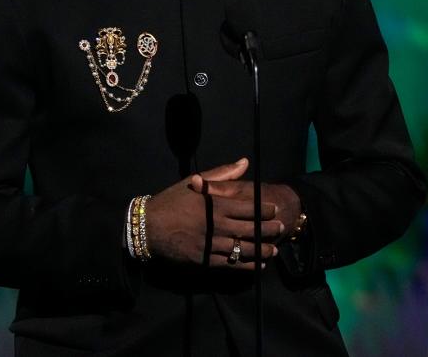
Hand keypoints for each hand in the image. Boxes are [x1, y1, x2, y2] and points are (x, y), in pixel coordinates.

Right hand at [145, 158, 282, 269]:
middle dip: (268, 230)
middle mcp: (215, 226)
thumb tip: (244, 162)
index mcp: (214, 205)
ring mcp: (210, 245)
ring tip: (274, 250)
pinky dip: (246, 266)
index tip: (274, 210)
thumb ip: (221, 174)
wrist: (147, 227)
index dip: (265, 210)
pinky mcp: (204, 260)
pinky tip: (257, 265)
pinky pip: (230, 264)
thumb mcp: (193, 182)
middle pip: (250, 229)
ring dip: (261, 250)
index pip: (248, 208)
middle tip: (281, 229)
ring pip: (243, 249)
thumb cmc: (171, 202)